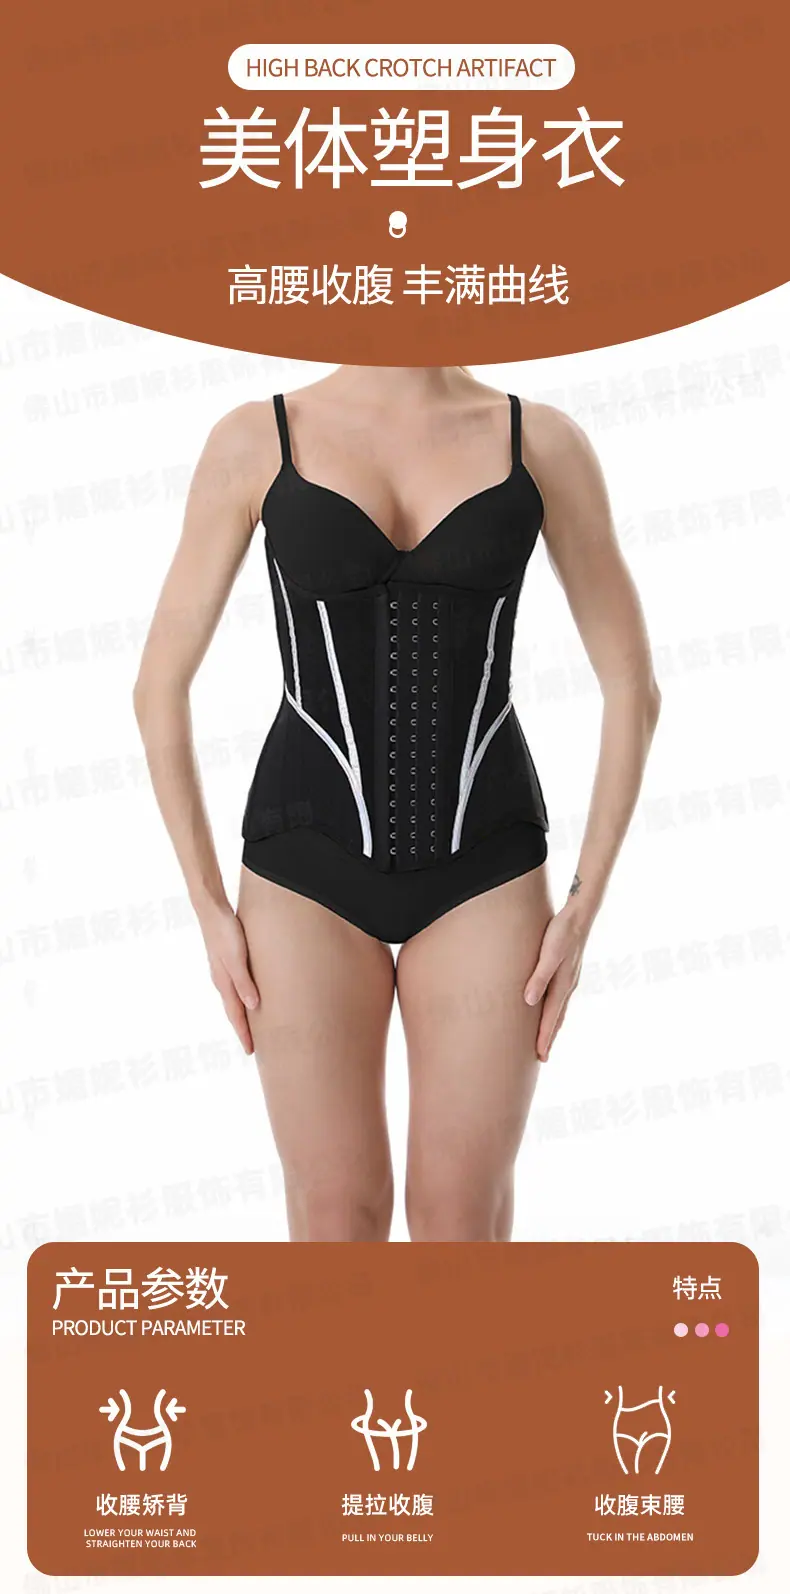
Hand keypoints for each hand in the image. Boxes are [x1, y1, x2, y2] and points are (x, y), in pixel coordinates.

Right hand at [198, 900, 259, 1053]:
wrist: (211, 910)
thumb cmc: (225, 932)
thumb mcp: (237, 959)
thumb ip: (245, 982)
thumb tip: (254, 1007)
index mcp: (225, 983)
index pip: (236, 1015)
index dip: (244, 1034)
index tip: (251, 1052)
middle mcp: (222, 980)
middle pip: (234, 1011)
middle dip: (243, 1029)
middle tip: (252, 1047)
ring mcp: (222, 971)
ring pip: (234, 999)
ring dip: (242, 1015)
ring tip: (251, 1026)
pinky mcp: (226, 961)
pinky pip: (235, 987)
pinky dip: (242, 998)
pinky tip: (247, 996)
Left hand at [524, 903, 586, 1061]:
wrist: (579, 916)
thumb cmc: (562, 933)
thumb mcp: (548, 954)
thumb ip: (539, 977)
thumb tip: (528, 1001)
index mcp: (562, 985)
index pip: (551, 1018)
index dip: (544, 1037)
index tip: (540, 1056)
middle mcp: (568, 986)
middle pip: (557, 1018)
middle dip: (549, 1038)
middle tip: (542, 1057)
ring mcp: (569, 980)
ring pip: (559, 1010)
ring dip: (553, 1026)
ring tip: (545, 1039)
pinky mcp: (567, 972)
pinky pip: (560, 999)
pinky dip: (555, 1011)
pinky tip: (550, 1009)